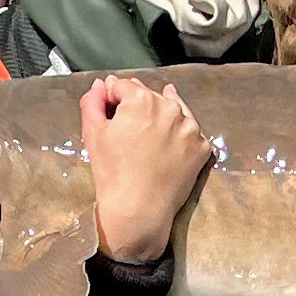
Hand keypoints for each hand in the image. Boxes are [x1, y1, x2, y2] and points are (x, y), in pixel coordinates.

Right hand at [80, 76, 212, 265]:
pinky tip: (167, 146)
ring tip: (148, 136)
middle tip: (128, 129)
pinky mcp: (202, 147)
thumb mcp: (93, 134)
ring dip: (161, 117)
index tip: (110, 113)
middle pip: (150, 96)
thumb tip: (100, 86)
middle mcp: (170, 108)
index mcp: (142, 100)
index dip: (113, 98)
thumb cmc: (112, 173)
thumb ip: (93, 102)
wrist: (139, 210)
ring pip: (173, 111)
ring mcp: (190, 128)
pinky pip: (189, 132)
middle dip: (138, 107)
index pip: (123, 86)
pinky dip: (179, 135)